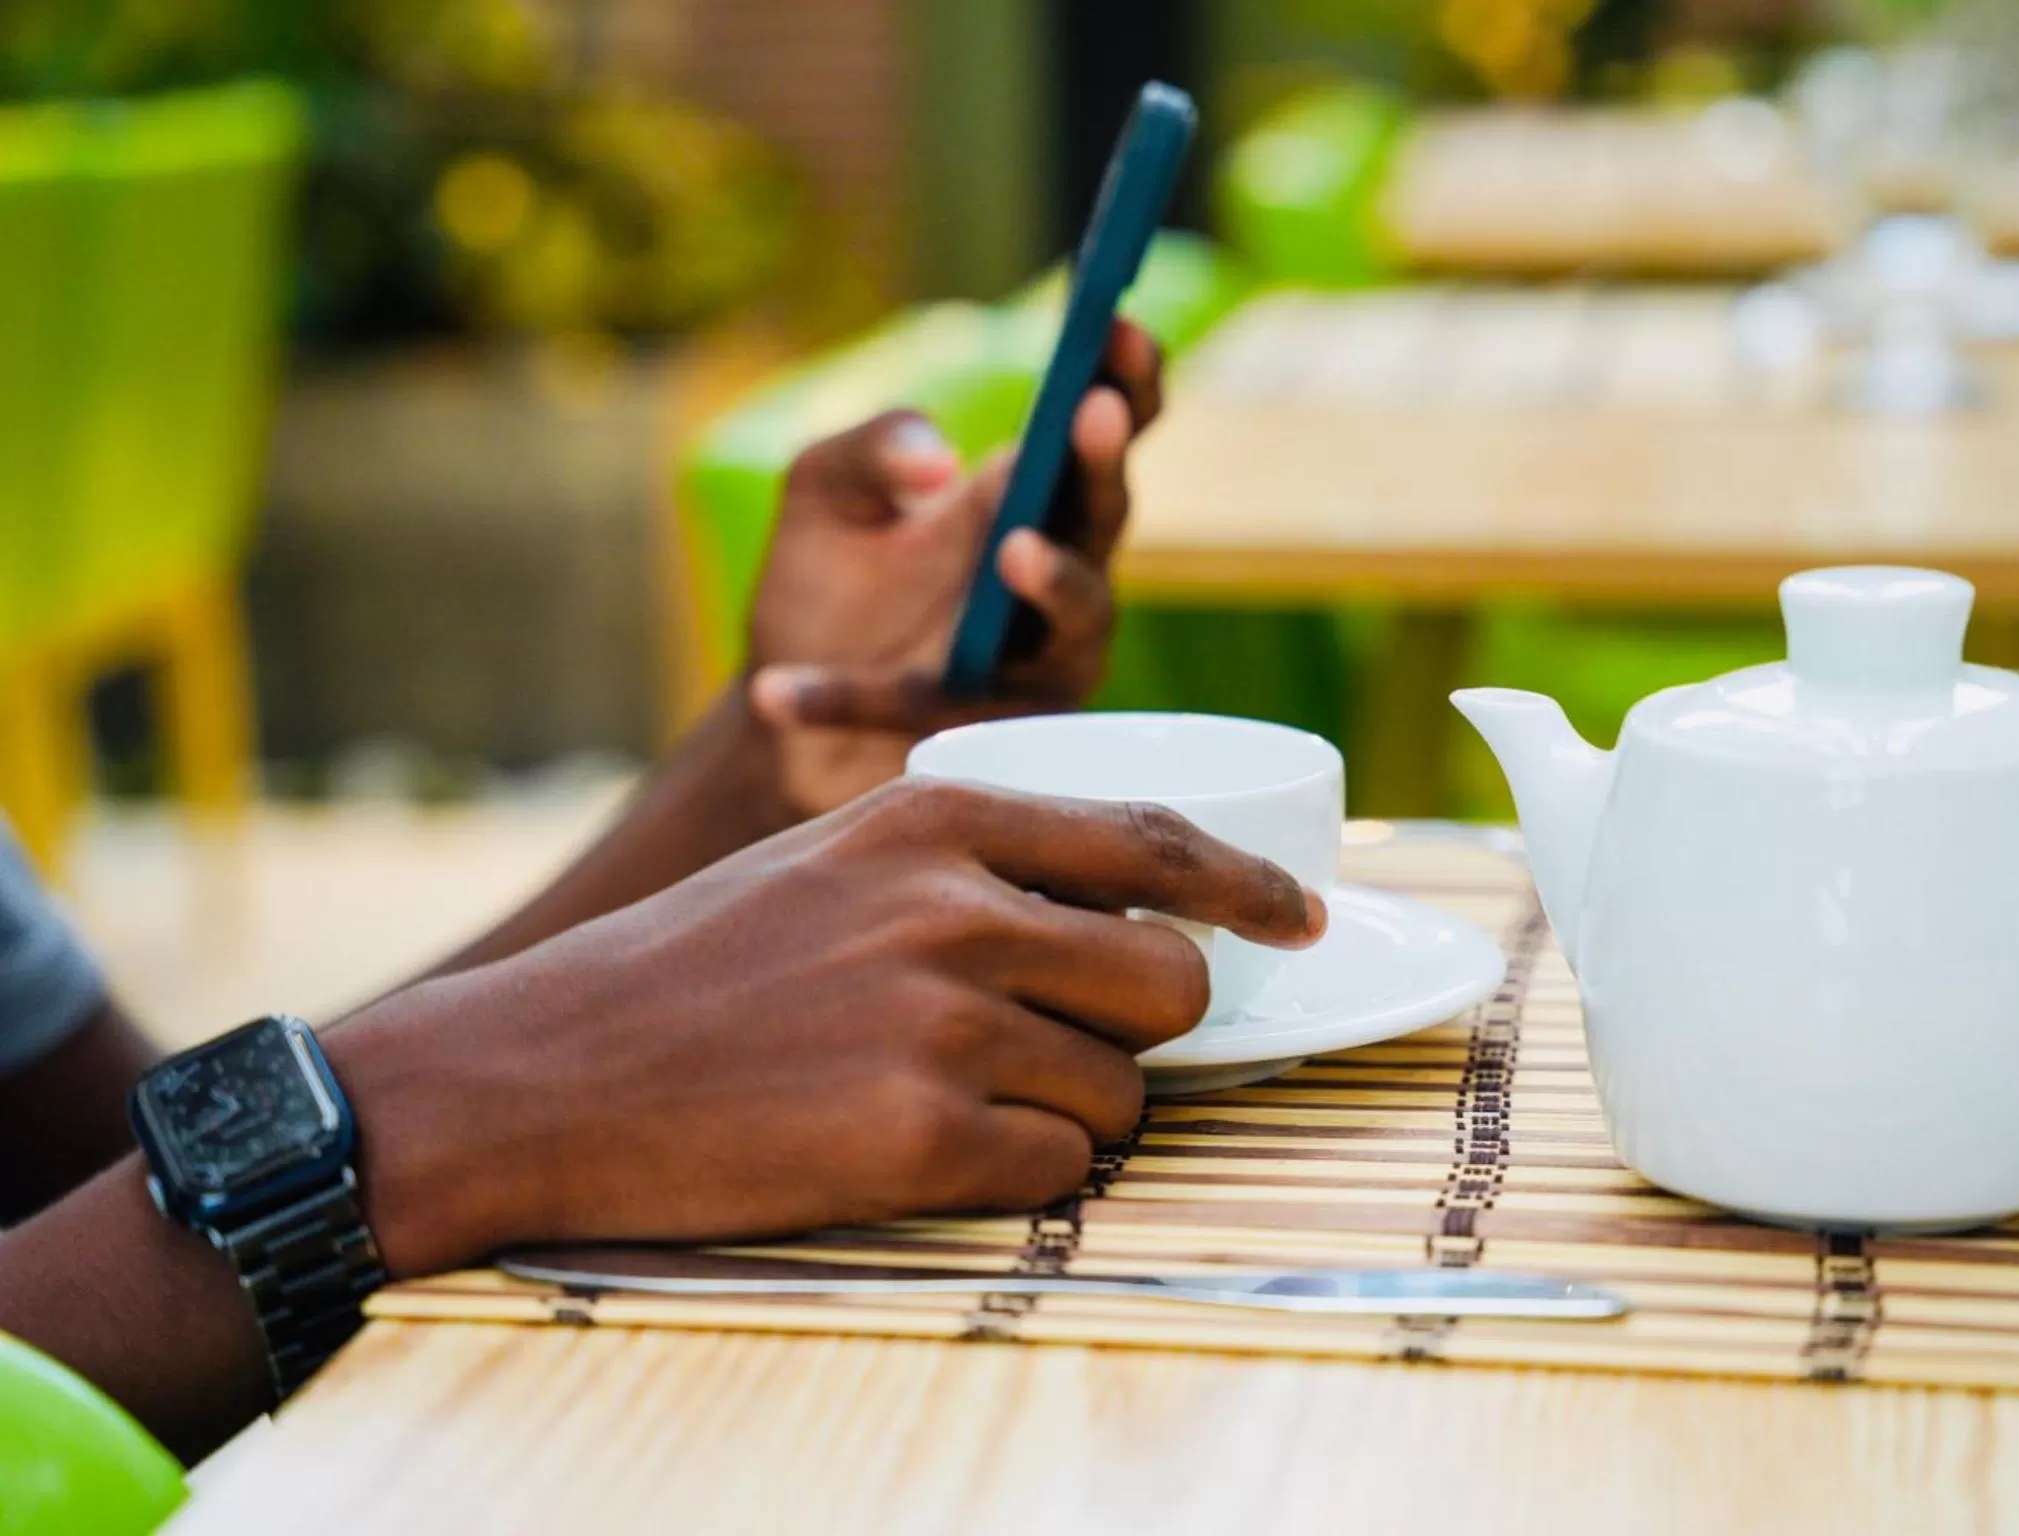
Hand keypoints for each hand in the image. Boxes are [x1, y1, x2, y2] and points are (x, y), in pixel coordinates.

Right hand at [332, 779, 1320, 1273]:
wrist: (541, 1071)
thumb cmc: (691, 966)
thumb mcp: (834, 860)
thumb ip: (972, 865)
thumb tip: (1117, 907)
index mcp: (940, 817)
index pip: (1155, 840)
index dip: (1246, 889)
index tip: (1301, 921)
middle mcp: (958, 907)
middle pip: (1169, 979)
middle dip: (1140, 1029)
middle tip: (1060, 1050)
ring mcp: (942, 1022)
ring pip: (1122, 1093)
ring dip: (1068, 1115)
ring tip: (949, 1103)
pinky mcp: (918, 1139)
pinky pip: (1056, 1174)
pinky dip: (1013, 1177)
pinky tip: (916, 1153)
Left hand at [743, 319, 1163, 818]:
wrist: (778, 721)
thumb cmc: (826, 590)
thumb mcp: (822, 490)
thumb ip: (874, 448)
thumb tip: (941, 466)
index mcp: (1029, 500)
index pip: (1103, 431)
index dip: (1125, 379)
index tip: (1120, 324)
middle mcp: (1059, 579)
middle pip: (1106, 515)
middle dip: (1103, 464)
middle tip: (1092, 413)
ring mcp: (1039, 667)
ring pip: (1079, 624)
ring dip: (1056, 583)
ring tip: (1012, 548)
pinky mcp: (989, 743)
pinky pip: (940, 715)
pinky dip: (853, 703)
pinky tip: (778, 695)